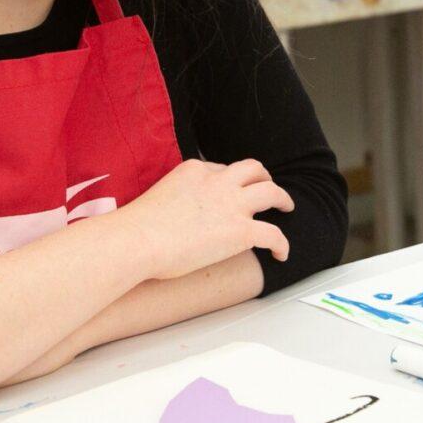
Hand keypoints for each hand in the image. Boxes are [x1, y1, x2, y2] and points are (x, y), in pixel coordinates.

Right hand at [116, 158, 292, 279]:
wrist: (137, 240)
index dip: (228, 181)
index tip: (227, 193)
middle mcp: (218, 182)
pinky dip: (282, 244)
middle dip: (263, 176)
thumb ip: (174, 198)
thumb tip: (173, 217)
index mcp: (195, 170)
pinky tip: (281, 254)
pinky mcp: (241, 231)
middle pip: (252, 169)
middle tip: (267, 186)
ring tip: (286, 208)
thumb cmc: (136, 228)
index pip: (221, 169)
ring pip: (271, 192)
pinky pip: (273, 234)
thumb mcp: (158, 197)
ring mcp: (232, 205)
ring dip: (282, 198)